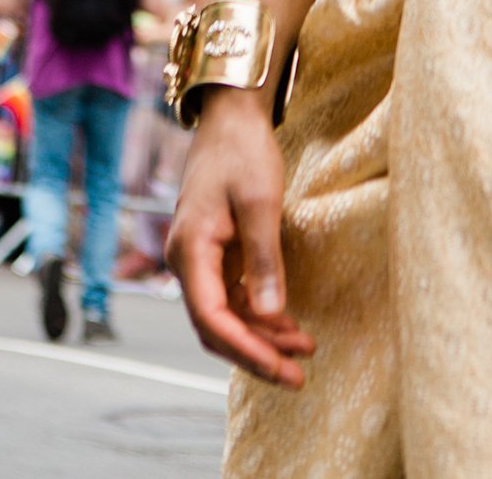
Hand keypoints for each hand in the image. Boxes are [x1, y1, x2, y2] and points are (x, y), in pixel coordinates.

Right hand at [166, 90, 314, 387]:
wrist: (232, 114)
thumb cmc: (244, 150)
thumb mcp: (261, 200)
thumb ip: (264, 259)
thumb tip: (269, 315)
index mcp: (189, 250)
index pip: (211, 319)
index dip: (245, 349)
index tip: (281, 368)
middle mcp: (187, 260)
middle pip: (216, 326)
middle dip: (256, 353)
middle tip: (298, 376)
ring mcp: (201, 257)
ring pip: (226, 314)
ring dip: (262, 335)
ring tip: (303, 351)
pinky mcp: (216, 251)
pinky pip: (233, 295)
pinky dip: (259, 312)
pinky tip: (288, 323)